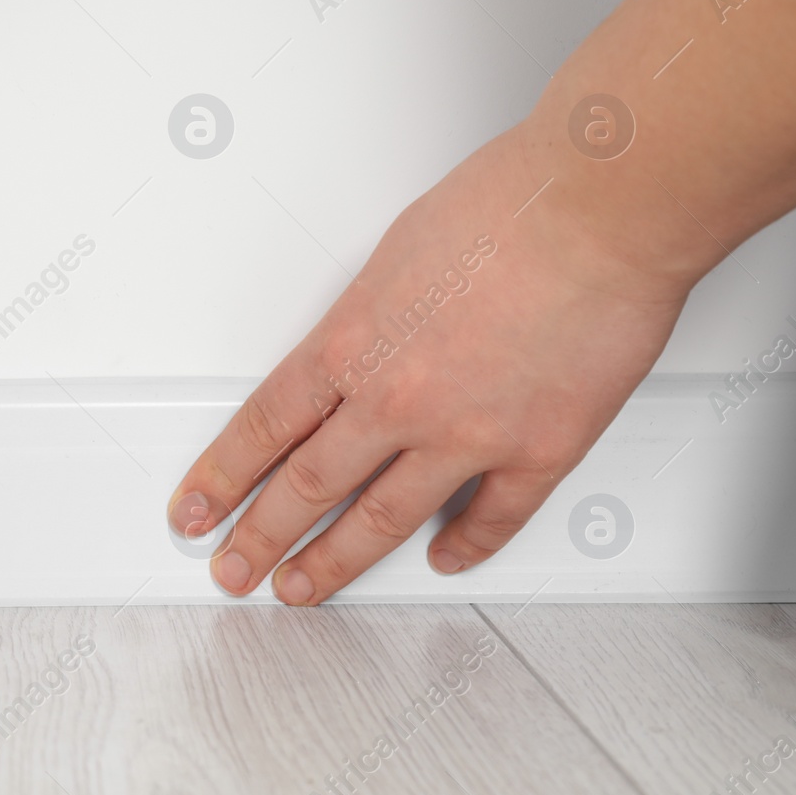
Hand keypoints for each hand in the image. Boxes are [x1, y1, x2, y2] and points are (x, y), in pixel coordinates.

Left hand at [167, 126, 689, 603]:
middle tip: (232, 569)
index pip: (264, 427)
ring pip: (381, 521)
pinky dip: (464, 546)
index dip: (221, 478)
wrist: (601, 209)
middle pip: (306, 487)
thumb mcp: (394, 254)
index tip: (195, 509)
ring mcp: (466, 434)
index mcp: (351, 342)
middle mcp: (396, 399)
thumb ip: (370, 319)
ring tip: (303, 589)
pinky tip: (443, 559)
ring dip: (333, 563)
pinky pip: (491, 519)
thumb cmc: (508, 206)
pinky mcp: (538, 451)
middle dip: (258, 538)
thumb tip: (361, 349)